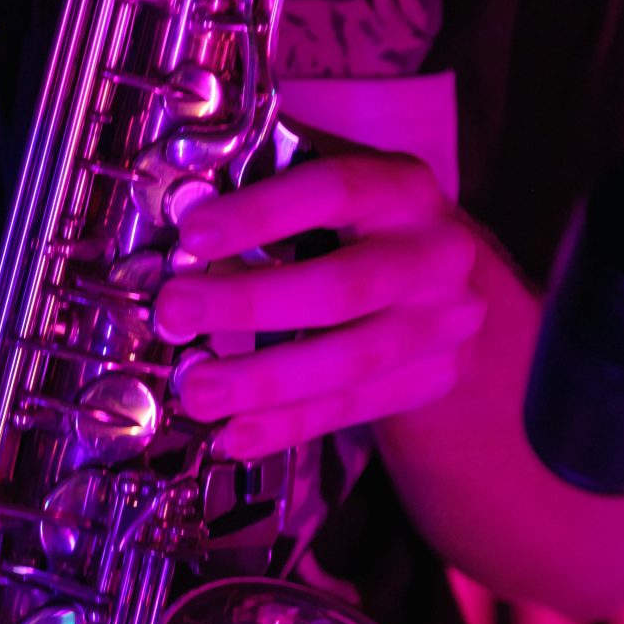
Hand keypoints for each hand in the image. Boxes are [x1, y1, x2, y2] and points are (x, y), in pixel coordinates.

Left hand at [153, 147, 490, 460]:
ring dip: (262, 381)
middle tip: (175, 312)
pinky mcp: (430, 380)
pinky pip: (349, 410)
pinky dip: (285, 426)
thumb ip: (270, 197)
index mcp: (404, 189)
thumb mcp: (334, 190)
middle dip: (248, 304)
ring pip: (349, 362)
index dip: (263, 213)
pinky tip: (234, 434)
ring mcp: (440, 325)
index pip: (336, 190)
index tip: (194, 234)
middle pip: (341, 287)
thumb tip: (183, 235)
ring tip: (197, 390)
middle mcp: (435, 256)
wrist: (447, 279)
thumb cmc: (364, 225)